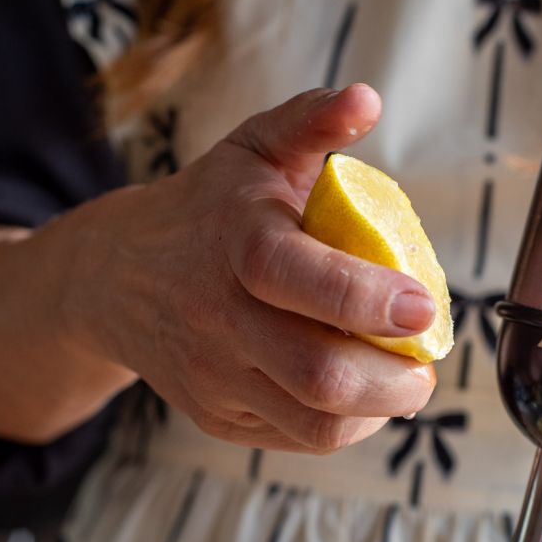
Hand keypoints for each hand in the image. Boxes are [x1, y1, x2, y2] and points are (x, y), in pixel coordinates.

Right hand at [72, 85, 435, 452]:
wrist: (115, 279)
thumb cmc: (208, 211)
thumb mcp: (251, 150)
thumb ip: (309, 122)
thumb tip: (367, 101)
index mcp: (237, 243)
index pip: (304, 282)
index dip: (372, 302)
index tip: (424, 307)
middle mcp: (220, 318)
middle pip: (321, 376)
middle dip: (396, 379)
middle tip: (426, 361)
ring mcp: (217, 377)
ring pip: (316, 424)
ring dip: (379, 411)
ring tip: (401, 382)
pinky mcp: (219, 416)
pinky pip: (300, 440)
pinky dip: (346, 425)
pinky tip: (360, 395)